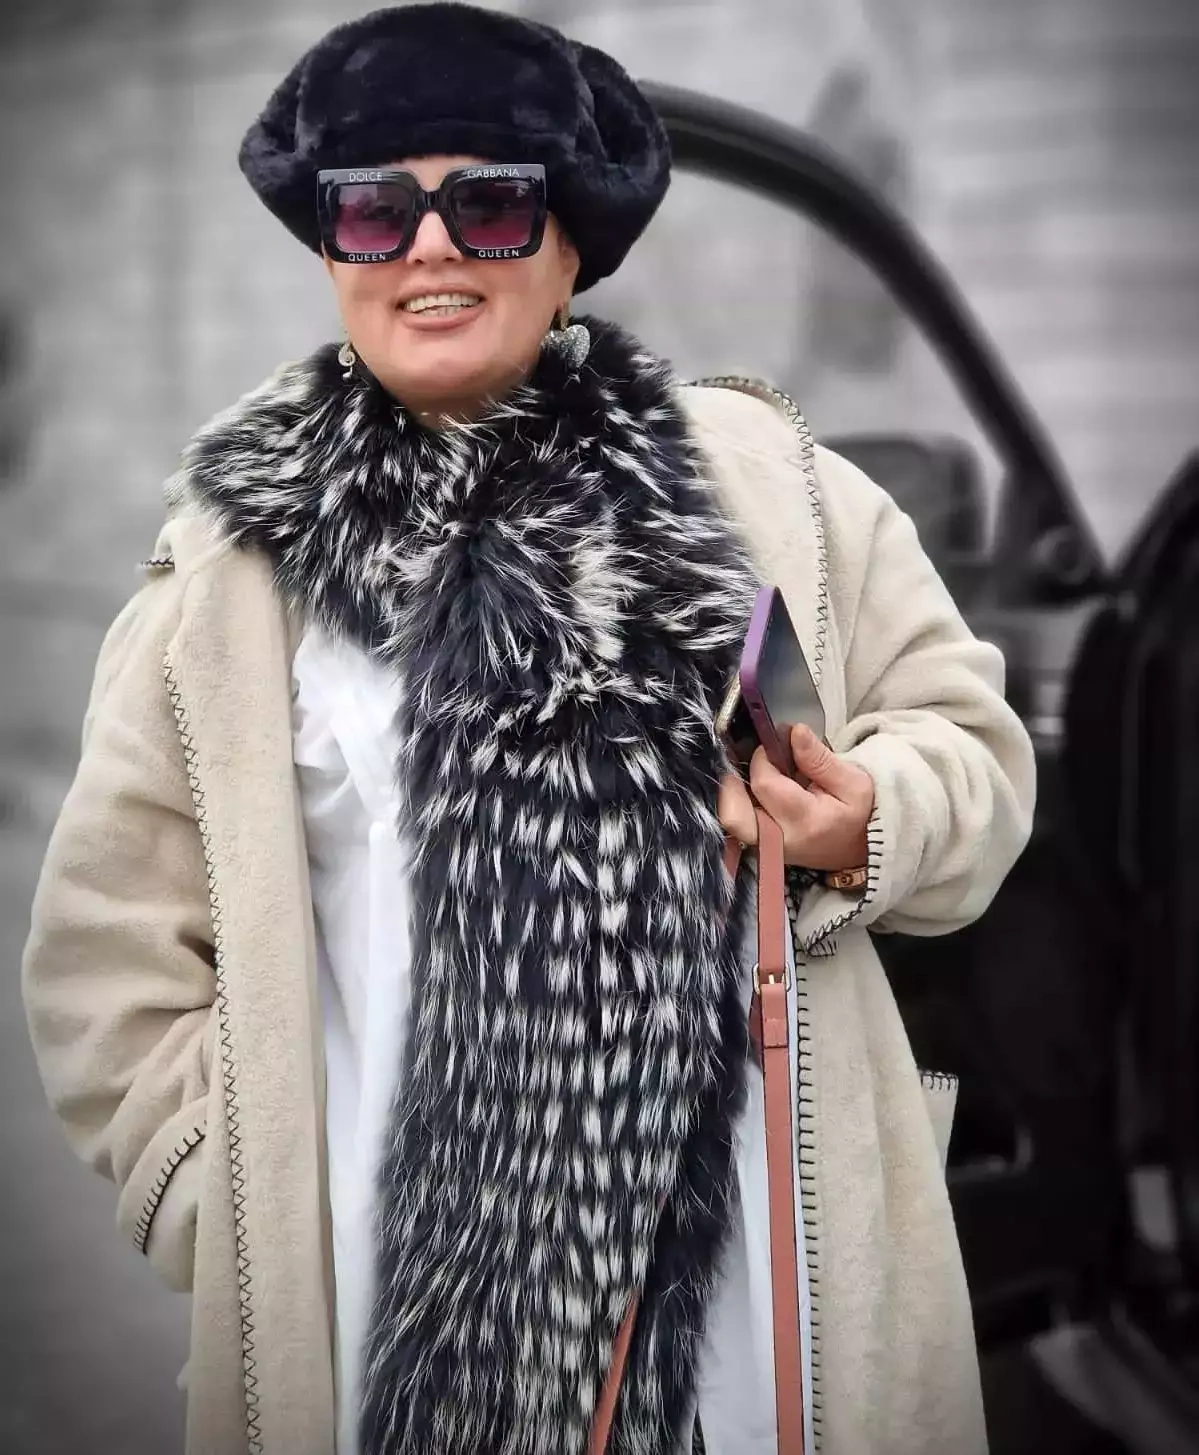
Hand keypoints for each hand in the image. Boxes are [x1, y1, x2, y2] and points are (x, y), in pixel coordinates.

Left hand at [718, 724, 874, 869]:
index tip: (773, 745)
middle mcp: (780, 840)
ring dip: (733, 792)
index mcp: (805, 821)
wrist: (861, 847)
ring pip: (731, 821)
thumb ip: (820, 758)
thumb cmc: (858, 813)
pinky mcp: (762, 847)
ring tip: (752, 773)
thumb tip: (795, 732)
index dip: (763, 758)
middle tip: (748, 762)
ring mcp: (767, 848)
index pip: (765, 784)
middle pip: (733, 814)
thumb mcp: (854, 781)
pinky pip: (739, 824)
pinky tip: (755, 787)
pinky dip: (740, 802)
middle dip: (733, 781)